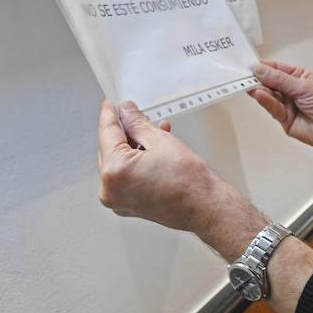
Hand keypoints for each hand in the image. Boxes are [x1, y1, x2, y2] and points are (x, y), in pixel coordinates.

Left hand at [97, 100, 243, 236]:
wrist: (206, 208)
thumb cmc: (190, 183)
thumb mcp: (162, 141)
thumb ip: (138, 124)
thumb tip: (127, 113)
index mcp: (114, 171)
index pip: (106, 133)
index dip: (110, 115)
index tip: (111, 105)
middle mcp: (110, 189)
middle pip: (110, 149)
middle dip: (125, 132)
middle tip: (138, 117)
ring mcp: (118, 200)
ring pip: (119, 163)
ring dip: (134, 146)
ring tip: (154, 135)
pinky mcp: (128, 205)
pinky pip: (125, 177)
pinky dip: (136, 163)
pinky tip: (151, 152)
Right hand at [249, 62, 312, 150]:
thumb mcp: (303, 86)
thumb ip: (280, 79)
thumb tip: (261, 70)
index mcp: (298, 77)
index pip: (276, 69)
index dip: (263, 67)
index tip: (250, 66)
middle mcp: (291, 91)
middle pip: (269, 83)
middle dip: (258, 79)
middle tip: (245, 75)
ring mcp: (287, 105)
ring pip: (268, 96)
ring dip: (259, 90)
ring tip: (250, 85)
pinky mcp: (284, 119)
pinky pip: (272, 109)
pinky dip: (265, 101)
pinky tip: (259, 95)